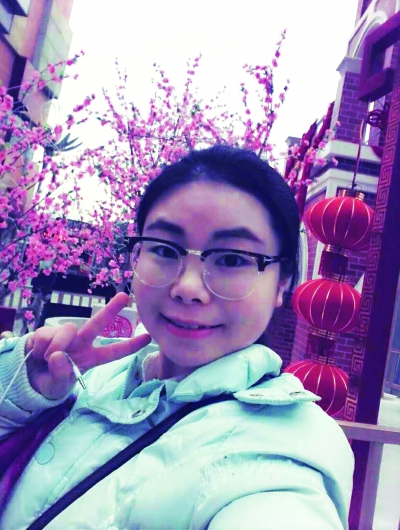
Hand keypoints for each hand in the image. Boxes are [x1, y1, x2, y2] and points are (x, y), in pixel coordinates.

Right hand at [25, 293, 150, 399]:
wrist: (26, 378)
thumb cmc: (50, 381)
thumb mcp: (57, 386)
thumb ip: (60, 374)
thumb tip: (58, 355)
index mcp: (90, 358)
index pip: (113, 352)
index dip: (130, 346)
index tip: (148, 337)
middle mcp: (81, 343)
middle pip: (97, 323)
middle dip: (111, 309)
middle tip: (124, 296)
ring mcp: (64, 335)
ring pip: (68, 329)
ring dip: (58, 345)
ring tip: (47, 360)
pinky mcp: (46, 331)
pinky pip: (47, 334)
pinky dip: (41, 346)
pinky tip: (38, 353)